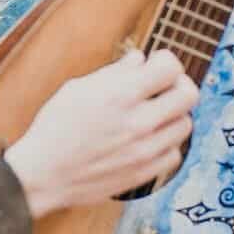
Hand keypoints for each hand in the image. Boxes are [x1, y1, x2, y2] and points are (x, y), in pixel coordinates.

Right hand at [4, 50, 198, 218]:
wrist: (44, 174)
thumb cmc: (55, 127)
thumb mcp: (78, 88)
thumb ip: (115, 73)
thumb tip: (140, 60)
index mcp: (121, 95)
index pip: (171, 67)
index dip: (166, 60)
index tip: (157, 64)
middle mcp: (138, 122)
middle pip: (189, 95)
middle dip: (179, 85)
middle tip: (165, 87)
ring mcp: (144, 150)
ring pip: (185, 125)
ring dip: (173, 115)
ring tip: (154, 114)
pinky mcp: (144, 172)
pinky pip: (174, 154)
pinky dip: (166, 143)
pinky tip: (149, 139)